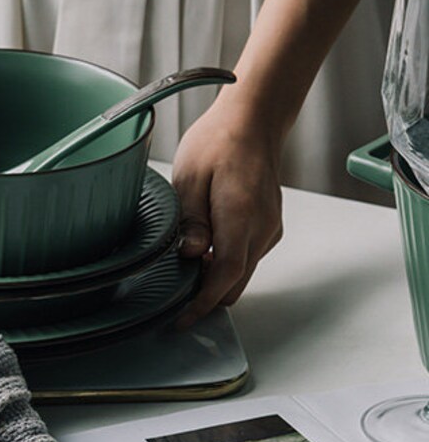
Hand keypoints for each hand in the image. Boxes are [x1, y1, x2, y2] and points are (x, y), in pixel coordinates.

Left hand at [171, 95, 283, 328]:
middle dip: (205, 295)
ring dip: (215, 277)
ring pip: (242, 273)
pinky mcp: (269, 226)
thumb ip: (191, 221)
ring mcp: (269, 229)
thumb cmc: (218, 142)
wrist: (253, 122)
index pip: (223, 275)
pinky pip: (247, 257)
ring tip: (183, 262)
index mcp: (241, 216)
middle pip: (235, 283)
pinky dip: (226, 262)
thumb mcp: (189, 177)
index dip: (201, 303)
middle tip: (171, 291)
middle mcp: (262, 229)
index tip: (181, 320)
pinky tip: (202, 246)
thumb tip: (189, 256)